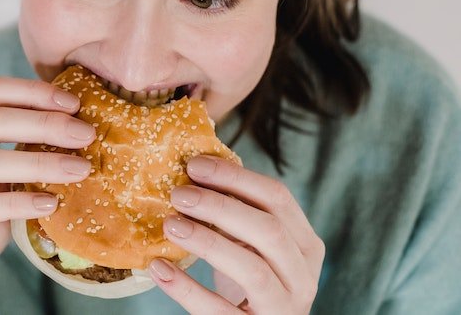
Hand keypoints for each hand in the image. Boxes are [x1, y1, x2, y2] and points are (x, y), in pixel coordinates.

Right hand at [0, 77, 95, 308]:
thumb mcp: (3, 180)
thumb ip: (25, 154)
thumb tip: (82, 134)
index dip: (32, 92)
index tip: (75, 103)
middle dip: (44, 123)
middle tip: (86, 135)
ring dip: (38, 163)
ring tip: (79, 170)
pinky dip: (16, 203)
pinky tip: (48, 205)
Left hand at [149, 155, 324, 313]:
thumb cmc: (251, 282)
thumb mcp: (253, 246)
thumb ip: (236, 213)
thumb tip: (193, 169)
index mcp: (304, 245)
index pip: (278, 199)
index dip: (236, 178)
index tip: (194, 165)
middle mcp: (302, 276)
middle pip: (269, 230)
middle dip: (220, 206)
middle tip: (178, 194)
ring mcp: (284, 308)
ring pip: (253, 270)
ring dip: (207, 242)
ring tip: (170, 225)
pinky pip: (219, 311)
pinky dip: (187, 289)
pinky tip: (159, 268)